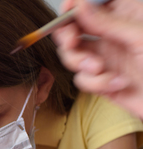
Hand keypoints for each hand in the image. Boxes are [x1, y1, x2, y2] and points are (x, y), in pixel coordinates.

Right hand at [53, 0, 142, 117]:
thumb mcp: (139, 38)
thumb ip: (107, 22)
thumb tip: (80, 6)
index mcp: (126, 16)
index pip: (93, 3)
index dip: (76, 5)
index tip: (68, 11)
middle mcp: (112, 35)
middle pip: (74, 28)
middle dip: (68, 36)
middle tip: (72, 43)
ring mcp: (106, 58)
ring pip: (73, 55)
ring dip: (80, 63)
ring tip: (99, 69)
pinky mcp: (102, 81)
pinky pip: (83, 79)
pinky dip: (96, 83)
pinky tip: (117, 84)